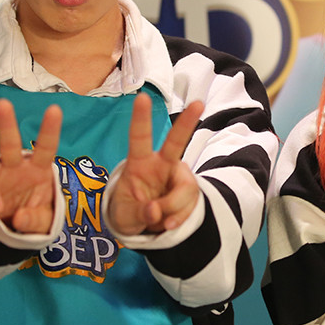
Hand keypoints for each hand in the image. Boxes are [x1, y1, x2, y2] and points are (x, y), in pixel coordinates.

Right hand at [0, 99, 61, 233]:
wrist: (10, 230)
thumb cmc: (32, 216)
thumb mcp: (42, 223)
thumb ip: (35, 221)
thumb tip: (19, 218)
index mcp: (37, 170)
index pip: (45, 148)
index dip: (50, 130)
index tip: (55, 109)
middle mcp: (14, 167)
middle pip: (8, 142)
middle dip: (5, 123)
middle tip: (3, 104)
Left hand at [105, 94, 204, 234]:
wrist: (144, 226)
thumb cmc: (128, 212)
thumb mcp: (125, 216)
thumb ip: (138, 212)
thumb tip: (155, 211)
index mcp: (139, 163)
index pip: (139, 138)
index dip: (141, 118)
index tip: (142, 97)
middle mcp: (162, 165)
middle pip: (176, 142)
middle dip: (187, 123)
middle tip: (198, 103)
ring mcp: (179, 177)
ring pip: (185, 190)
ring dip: (173, 211)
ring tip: (159, 222)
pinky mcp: (190, 192)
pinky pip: (190, 207)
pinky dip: (178, 220)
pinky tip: (168, 224)